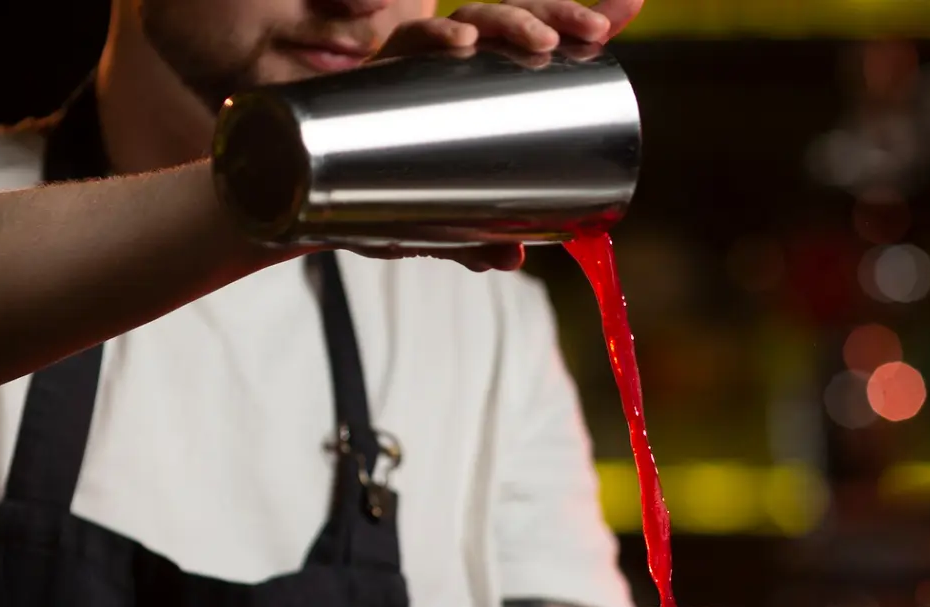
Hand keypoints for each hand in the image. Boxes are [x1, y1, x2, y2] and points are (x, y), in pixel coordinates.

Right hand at [358, 1, 646, 273]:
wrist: (312, 198)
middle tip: (592, 32)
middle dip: (555, 15)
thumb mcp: (444, 216)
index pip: (534, 36)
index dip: (574, 17)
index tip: (616, 20)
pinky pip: (408, 44)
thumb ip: (478, 235)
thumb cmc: (386, 195)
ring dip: (508, 20)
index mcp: (480, 79)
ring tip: (540, 42)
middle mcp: (449, 59)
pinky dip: (433, 38)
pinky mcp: (377, 71)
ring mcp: (415, 61)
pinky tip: (460, 41)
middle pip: (511, 19)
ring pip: (469, 18)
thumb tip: (516, 259)